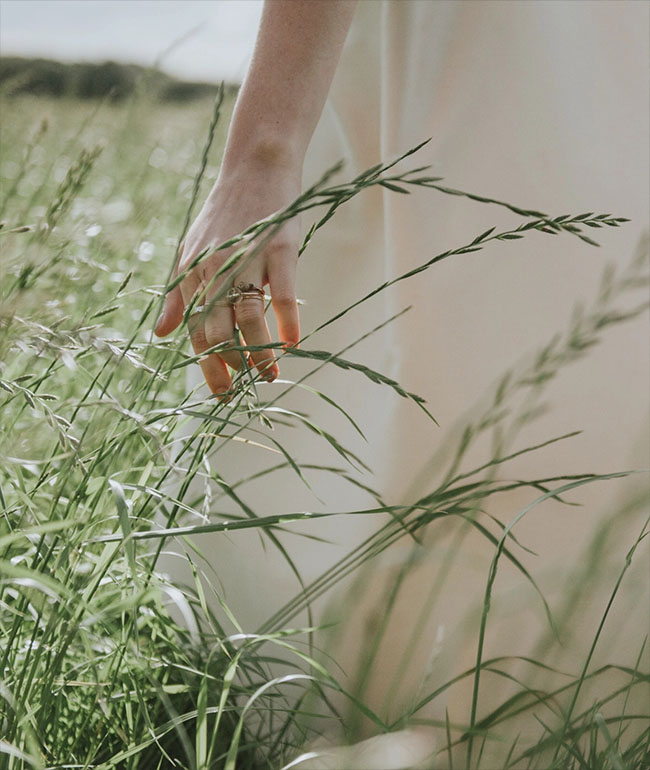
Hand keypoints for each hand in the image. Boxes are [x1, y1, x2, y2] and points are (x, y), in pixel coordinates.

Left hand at [154, 166, 301, 395]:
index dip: (207, 364)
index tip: (222, 391)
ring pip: (250, 319)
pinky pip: (283, 293)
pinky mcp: (280, 249)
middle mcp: (216, 269)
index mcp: (194, 273)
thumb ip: (178, 294)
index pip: (196, 330)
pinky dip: (288, 321)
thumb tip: (163, 335)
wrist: (255, 167)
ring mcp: (248, 258)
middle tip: (248, 388)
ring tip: (272, 374)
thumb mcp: (190, 251)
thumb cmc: (224, 214)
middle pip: (220, 331)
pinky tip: (294, 342)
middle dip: (232, 367)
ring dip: (261, 353)